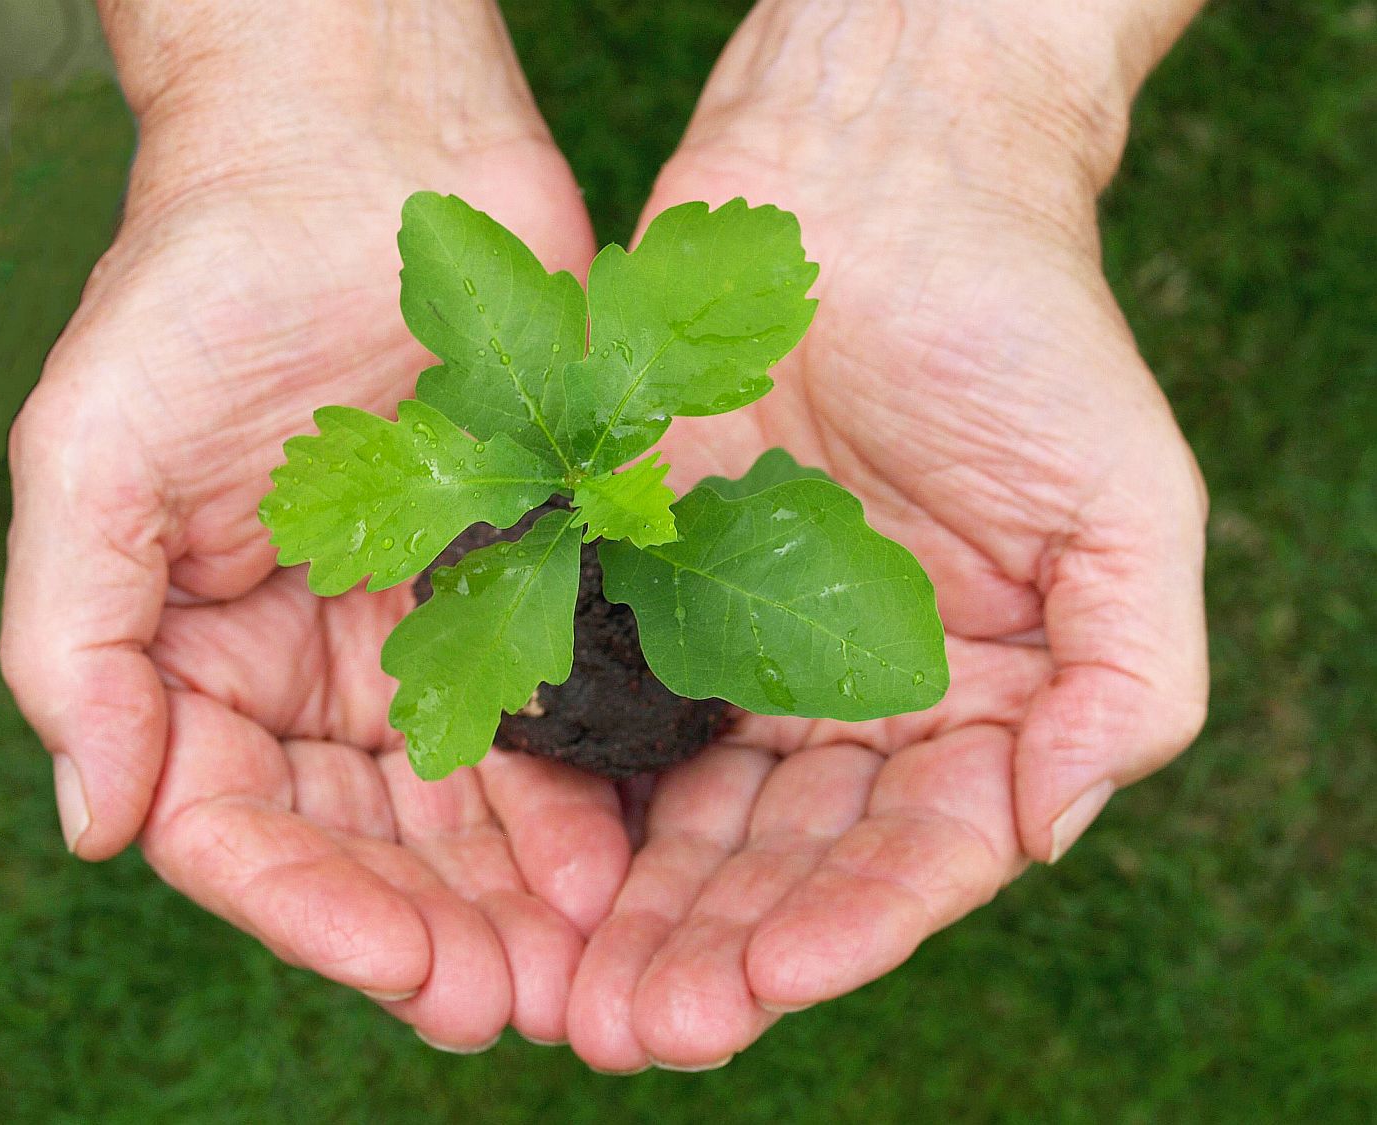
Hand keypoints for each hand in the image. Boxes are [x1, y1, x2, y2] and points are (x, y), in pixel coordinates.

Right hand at [1, 9, 627, 1048]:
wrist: (365, 161)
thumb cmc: (208, 287)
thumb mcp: (92, 456)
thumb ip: (79, 641)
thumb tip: (97, 821)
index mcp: (198, 656)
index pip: (236, 827)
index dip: (310, 911)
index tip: (399, 965)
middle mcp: (311, 666)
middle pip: (362, 845)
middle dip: (429, 934)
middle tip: (504, 1009)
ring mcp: (420, 633)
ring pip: (461, 810)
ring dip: (510, 901)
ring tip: (575, 974)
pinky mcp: (519, 586)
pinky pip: (545, 718)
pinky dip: (573, 800)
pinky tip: (612, 861)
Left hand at [567, 0, 1207, 1070]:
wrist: (874, 185)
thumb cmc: (1017, 331)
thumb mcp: (1124, 507)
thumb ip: (1125, 681)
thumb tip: (1052, 825)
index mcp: (966, 704)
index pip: (910, 856)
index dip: (848, 929)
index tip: (772, 984)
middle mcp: (846, 700)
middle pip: (783, 861)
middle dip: (721, 953)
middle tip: (647, 1030)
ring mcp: (735, 650)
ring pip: (684, 815)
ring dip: (636, 911)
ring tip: (582, 999)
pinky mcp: (639, 590)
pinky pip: (601, 707)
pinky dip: (571, 794)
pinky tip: (534, 865)